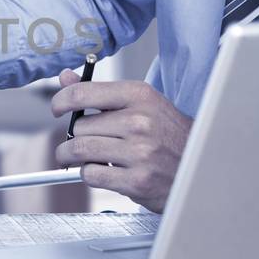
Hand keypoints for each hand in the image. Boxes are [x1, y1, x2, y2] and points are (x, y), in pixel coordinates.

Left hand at [49, 69, 192, 211]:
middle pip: (78, 126)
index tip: (57, 108)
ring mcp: (139, 153)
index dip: (61, 101)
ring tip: (77, 157)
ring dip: (71, 156)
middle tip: (81, 140)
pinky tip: (102, 170)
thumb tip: (65, 77)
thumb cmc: (169, 134)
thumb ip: (100, 92)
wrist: (202, 166)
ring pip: (80, 150)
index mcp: (140, 95)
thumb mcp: (141, 103)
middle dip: (74, 136)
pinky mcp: (137, 181)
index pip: (83, 92)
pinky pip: (91, 174)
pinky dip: (89, 173)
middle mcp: (140, 121)